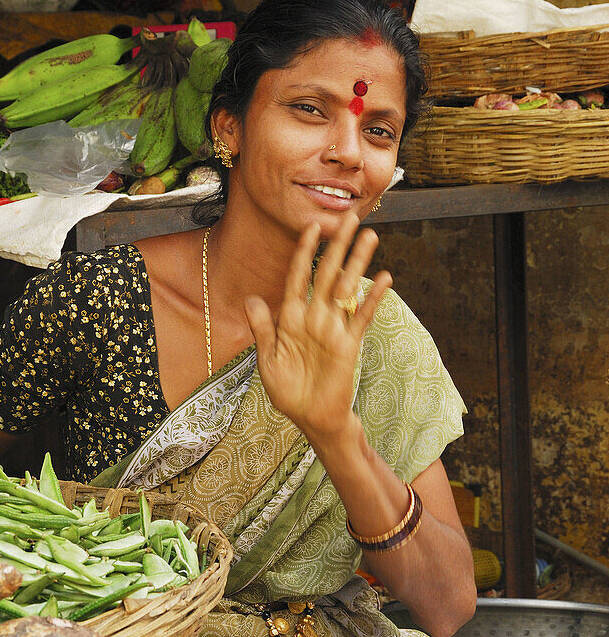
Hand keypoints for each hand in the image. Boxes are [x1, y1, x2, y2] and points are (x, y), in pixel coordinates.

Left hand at [244, 211, 392, 441]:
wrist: (311, 419)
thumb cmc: (288, 391)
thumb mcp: (268, 359)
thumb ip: (262, 328)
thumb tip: (252, 298)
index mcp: (291, 317)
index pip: (298, 276)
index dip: (304, 252)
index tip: (312, 226)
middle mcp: (314, 316)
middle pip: (326, 273)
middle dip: (337, 245)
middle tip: (349, 217)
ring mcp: (333, 328)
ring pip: (347, 288)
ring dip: (358, 262)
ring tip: (370, 236)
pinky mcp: (349, 344)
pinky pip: (361, 316)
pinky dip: (373, 298)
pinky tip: (385, 279)